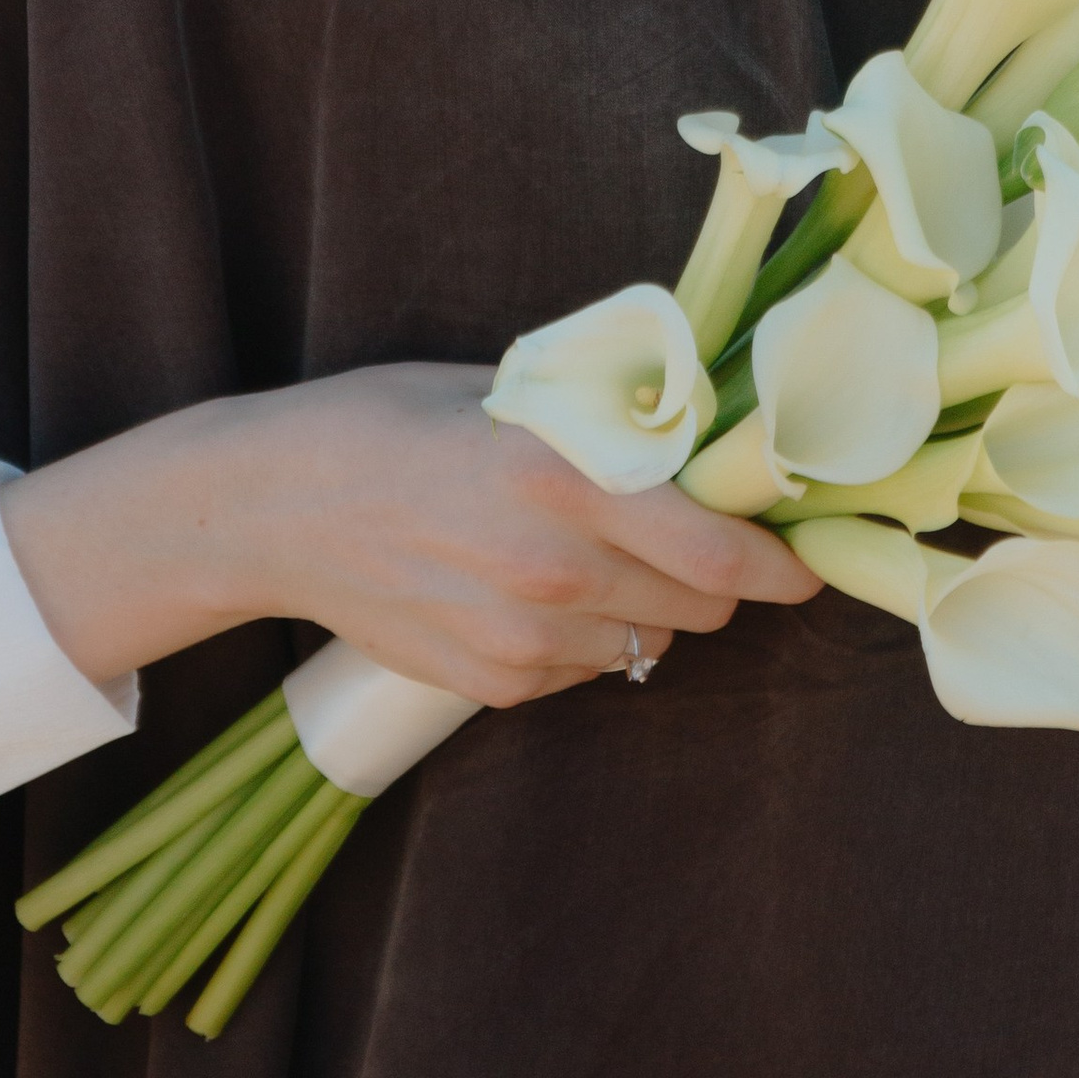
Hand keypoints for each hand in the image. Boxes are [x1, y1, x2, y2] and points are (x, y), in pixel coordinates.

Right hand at [1, 361, 815, 708]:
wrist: (273, 507)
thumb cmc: (389, 422)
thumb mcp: (506, 391)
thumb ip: (607, 423)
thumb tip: (708, 432)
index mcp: (564, 479)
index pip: (720, 556)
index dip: (781, 564)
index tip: (804, 560)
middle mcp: (552, 570)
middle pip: (700, 609)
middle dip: (715, 580)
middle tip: (689, 536)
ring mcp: (522, 640)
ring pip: (650, 645)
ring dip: (649, 608)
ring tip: (592, 555)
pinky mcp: (495, 686)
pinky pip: (586, 670)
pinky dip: (586, 637)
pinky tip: (529, 589)